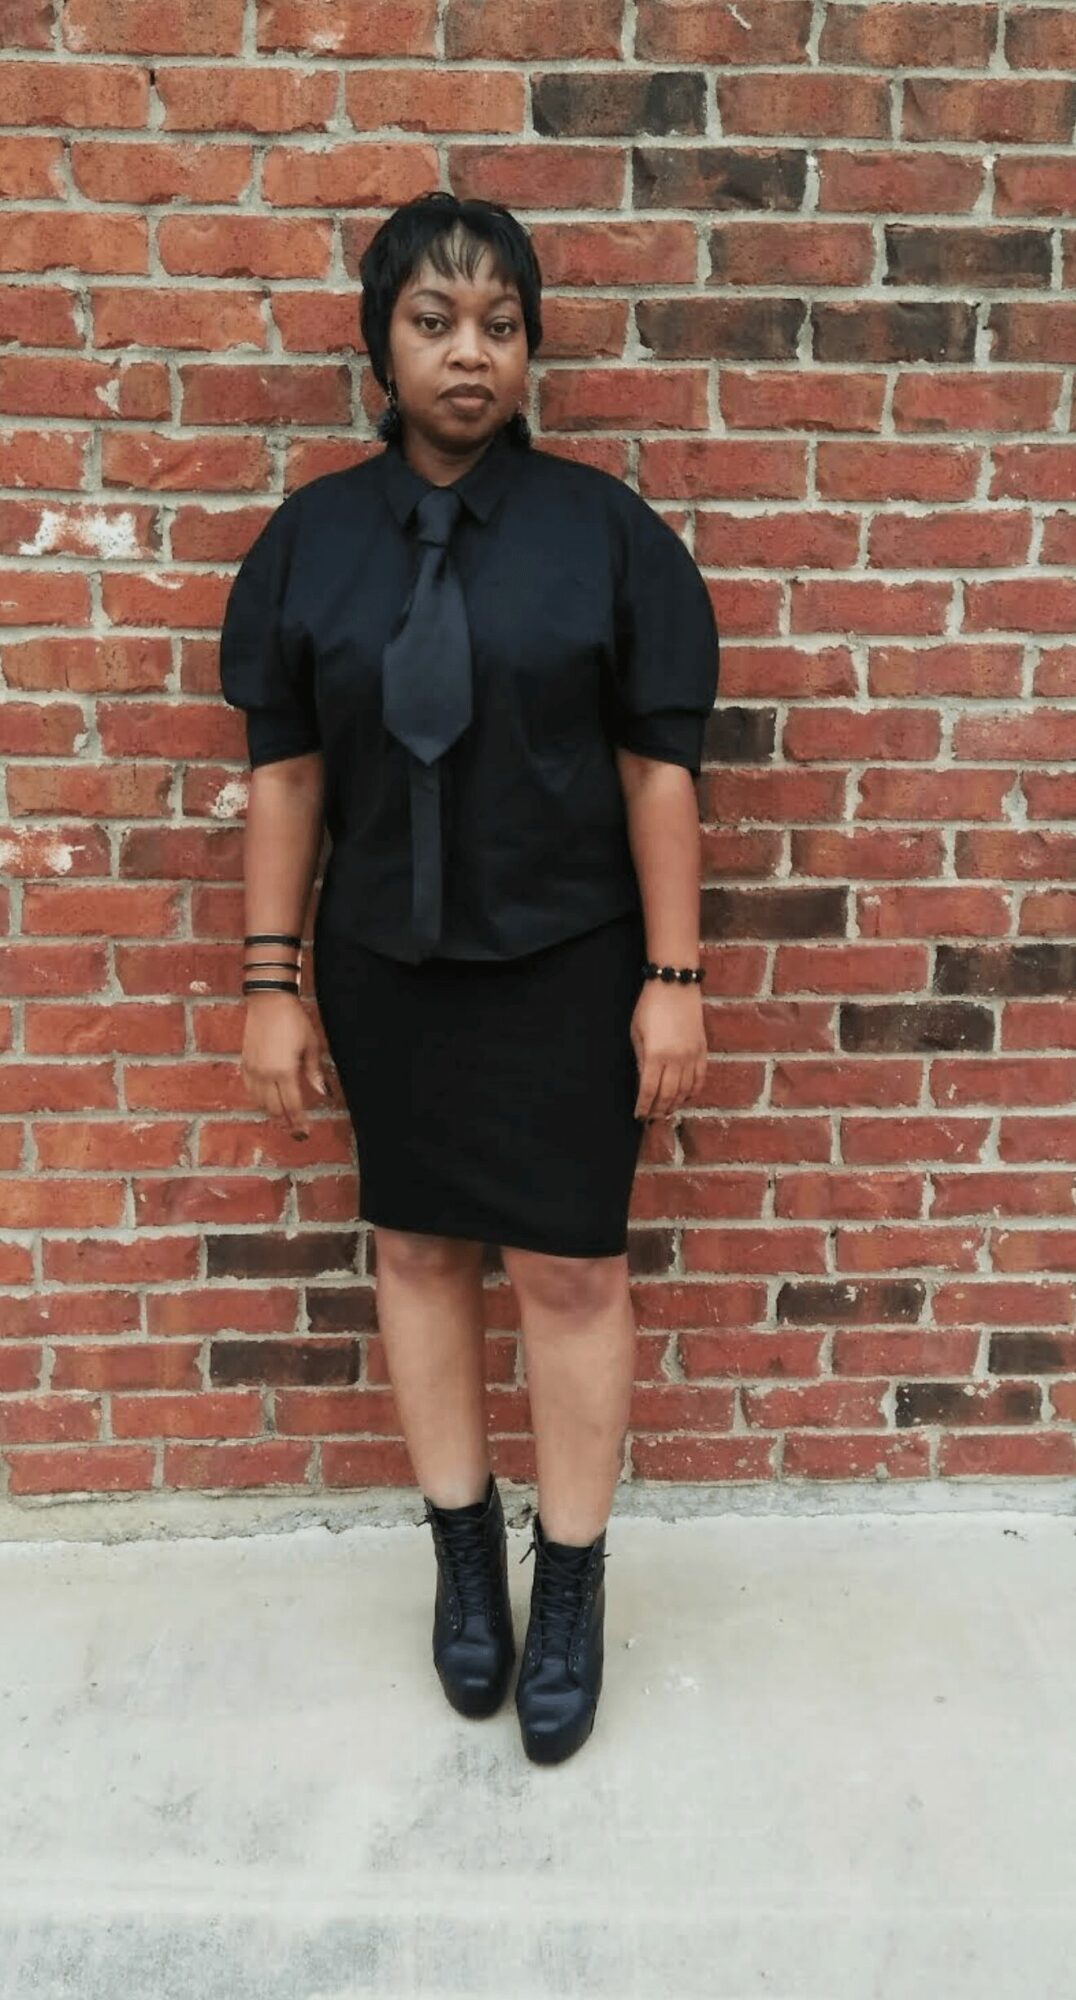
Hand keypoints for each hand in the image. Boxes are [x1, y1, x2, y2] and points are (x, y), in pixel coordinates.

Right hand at [240, 992, 332, 1140]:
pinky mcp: (244, 1063)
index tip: (305, 1133)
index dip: (299, 1122)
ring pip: (260, 1102)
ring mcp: (252, 1069)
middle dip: (286, 1122)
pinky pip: (250, 1089)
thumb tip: (323, 1092)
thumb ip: (314, 1072)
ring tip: (283, 1119)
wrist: (268, 1001)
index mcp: (285, 1071)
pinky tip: (266, 1101)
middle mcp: (266, 1074)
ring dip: (272, 1112)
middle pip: (274, 1108)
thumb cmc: (294, 1021)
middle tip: (296, 1131)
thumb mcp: (311, 1046)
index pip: (292, 1106)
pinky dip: (258, 1099)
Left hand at [631, 980, 706, 1122]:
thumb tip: (643, 1083)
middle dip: (659, 1109)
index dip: (644, 1106)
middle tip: (652, 1118)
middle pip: (668, 1095)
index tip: (639, 1116)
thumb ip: (641, 1060)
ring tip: (667, 1111)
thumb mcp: (636, 1033)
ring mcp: (692, 1056)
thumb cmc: (650, 1007)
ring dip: (675, 1103)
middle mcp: (676, 1059)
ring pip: (685, 1090)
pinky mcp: (702, 1050)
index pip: (649, 1090)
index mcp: (656, 1055)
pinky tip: (685, 1097)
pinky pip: (700, 1078)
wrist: (676, 986)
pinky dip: (693, 1091)